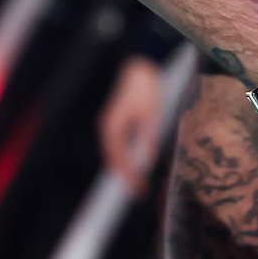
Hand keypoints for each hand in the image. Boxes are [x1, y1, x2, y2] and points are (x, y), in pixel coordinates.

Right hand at [99, 55, 165, 185]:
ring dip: (124, 167)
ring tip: (136, 181)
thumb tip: (146, 162)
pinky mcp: (114, 121)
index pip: (118, 161)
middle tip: (137, 191)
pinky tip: (132, 162)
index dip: (128, 178)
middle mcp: (107, 129)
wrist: (138, 67)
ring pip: (114, 153)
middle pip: (112, 159)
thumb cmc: (144, 89)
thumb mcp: (151, 117)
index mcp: (113, 129)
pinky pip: (116, 144)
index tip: (137, 191)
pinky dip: (123, 156)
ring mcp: (109, 125)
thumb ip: (147, 141)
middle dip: (124, 176)